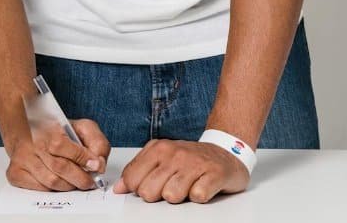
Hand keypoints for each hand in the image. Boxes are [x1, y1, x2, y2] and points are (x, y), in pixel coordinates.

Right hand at [4, 119, 109, 191]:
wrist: (26, 129)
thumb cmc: (56, 131)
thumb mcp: (81, 127)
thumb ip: (96, 142)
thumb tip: (99, 164)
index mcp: (52, 131)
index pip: (71, 150)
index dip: (86, 160)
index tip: (96, 166)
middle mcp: (35, 145)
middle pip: (62, 169)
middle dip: (81, 178)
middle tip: (90, 181)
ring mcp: (23, 160)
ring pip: (51, 182)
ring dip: (68, 186)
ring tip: (76, 182)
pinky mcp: (15, 173)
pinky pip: (39, 189)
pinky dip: (53, 190)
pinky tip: (59, 182)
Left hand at [113, 138, 249, 203]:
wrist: (227, 151)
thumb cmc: (191, 159)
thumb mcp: (161, 158)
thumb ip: (138, 170)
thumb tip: (119, 188)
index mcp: (159, 148)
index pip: (132, 179)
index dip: (140, 188)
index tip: (152, 184)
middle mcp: (175, 153)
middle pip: (149, 192)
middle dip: (159, 195)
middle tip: (173, 185)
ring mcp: (195, 163)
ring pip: (171, 196)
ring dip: (181, 196)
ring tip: (188, 185)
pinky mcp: (215, 174)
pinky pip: (197, 196)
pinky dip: (200, 196)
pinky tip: (202, 185)